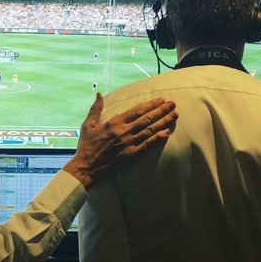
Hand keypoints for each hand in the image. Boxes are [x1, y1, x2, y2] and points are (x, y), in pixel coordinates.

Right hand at [63, 93, 177, 188]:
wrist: (86, 167)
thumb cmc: (86, 146)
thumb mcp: (88, 125)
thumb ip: (95, 109)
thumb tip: (98, 93)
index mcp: (114, 123)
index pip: (136, 111)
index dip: (150, 105)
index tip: (160, 100)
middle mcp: (124, 132)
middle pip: (147, 119)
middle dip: (161, 110)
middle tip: (173, 104)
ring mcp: (128, 144)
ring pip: (150, 130)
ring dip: (163, 122)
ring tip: (174, 115)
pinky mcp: (130, 155)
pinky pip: (147, 145)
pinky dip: (158, 138)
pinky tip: (167, 132)